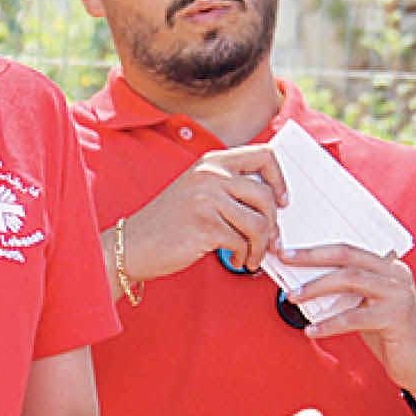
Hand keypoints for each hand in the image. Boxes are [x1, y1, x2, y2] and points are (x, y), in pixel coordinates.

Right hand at [119, 145, 288, 280]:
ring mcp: (207, 200)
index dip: (280, 179)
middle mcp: (210, 175)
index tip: (282, 201)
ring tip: (252, 256)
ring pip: (259, 223)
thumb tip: (275, 204)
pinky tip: (237, 260)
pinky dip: (245, 257)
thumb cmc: (169, 222)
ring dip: (261, 247)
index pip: (264, 155)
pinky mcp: (205, 227)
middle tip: (267, 241)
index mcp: (212, 162)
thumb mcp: (198, 190)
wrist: (133, 244)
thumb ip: (230, 187)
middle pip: (267, 195)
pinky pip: (243, 243)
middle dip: (273, 224)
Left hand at [281, 242, 415, 401]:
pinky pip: (355, 317)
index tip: (288, 249)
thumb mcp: (365, 306)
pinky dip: (330, 323)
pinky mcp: (397, 317)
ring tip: (293, 297)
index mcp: (387, 265)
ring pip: (351, 279)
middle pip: (347, 256)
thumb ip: (344, 292)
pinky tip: (312, 330)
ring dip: (317, 287)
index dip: (316, 247)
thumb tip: (302, 283)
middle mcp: (395, 273)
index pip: (347, 248)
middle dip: (312, 256)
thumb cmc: (388, 334)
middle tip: (286, 258)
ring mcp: (398, 293)